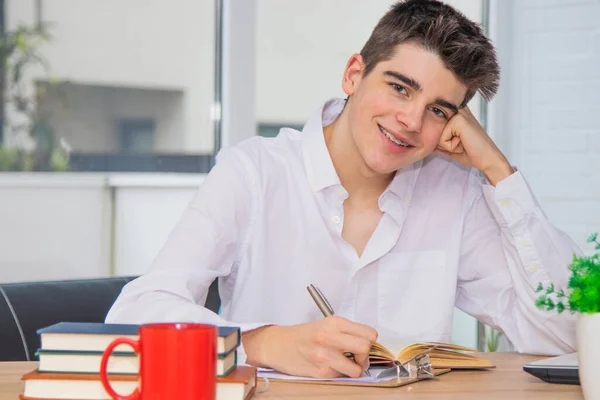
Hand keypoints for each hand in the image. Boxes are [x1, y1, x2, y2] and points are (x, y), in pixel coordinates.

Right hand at [242, 316, 377, 377]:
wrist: (278, 345)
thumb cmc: (304, 335)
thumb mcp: (326, 325)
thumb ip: (346, 332)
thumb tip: (368, 344)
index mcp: (334, 322)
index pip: (369, 333)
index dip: (369, 341)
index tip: (362, 344)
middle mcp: (329, 337)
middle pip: (366, 347)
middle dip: (365, 356)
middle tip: (357, 357)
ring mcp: (325, 355)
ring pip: (357, 368)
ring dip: (355, 369)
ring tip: (346, 365)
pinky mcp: (321, 371)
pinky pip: (342, 376)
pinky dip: (340, 373)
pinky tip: (330, 367)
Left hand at [435, 106, 513, 185]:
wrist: (487, 159)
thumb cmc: (470, 152)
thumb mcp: (448, 145)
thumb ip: (436, 140)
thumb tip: (418, 140)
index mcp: (455, 113)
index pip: (433, 122)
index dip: (440, 137)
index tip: (456, 141)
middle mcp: (457, 109)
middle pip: (433, 129)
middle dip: (443, 142)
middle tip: (460, 143)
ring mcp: (459, 113)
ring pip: (436, 134)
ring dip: (447, 145)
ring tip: (462, 143)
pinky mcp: (459, 120)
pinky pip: (442, 138)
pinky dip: (450, 146)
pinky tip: (463, 143)